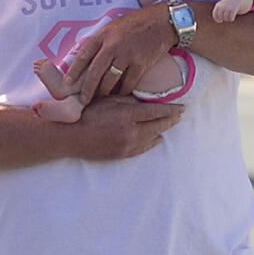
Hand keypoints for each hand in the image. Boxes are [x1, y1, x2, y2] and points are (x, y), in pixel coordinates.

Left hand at [64, 4, 176, 104]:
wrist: (160, 22)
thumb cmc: (135, 24)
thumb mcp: (112, 27)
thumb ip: (100, 41)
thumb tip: (86, 58)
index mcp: (103, 35)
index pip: (83, 55)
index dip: (74, 70)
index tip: (68, 83)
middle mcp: (112, 46)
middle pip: (95, 72)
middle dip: (87, 88)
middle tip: (83, 100)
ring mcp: (127, 55)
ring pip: (110, 80)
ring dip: (104, 92)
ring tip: (99, 99)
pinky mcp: (141, 63)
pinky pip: (128, 83)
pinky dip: (122, 91)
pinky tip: (119, 95)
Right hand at [69, 95, 183, 159]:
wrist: (72, 137)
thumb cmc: (87, 114)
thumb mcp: (108, 100)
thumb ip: (128, 100)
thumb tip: (145, 100)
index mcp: (128, 115)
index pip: (157, 112)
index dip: (171, 110)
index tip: (181, 107)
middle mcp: (132, 131)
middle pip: (159, 125)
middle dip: (171, 119)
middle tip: (180, 114)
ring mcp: (129, 145)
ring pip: (154, 137)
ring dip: (163, 130)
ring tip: (171, 124)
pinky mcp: (124, 154)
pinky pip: (144, 148)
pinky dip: (153, 142)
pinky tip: (157, 138)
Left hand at [212, 0, 251, 22]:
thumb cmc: (227, 4)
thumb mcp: (221, 6)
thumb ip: (217, 13)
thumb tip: (218, 20)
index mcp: (218, 5)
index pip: (215, 15)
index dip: (217, 19)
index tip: (220, 20)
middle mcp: (222, 6)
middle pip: (220, 17)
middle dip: (223, 19)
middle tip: (226, 17)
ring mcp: (227, 7)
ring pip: (225, 18)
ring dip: (227, 19)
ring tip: (229, 16)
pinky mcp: (233, 9)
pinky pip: (230, 18)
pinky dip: (231, 19)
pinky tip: (232, 17)